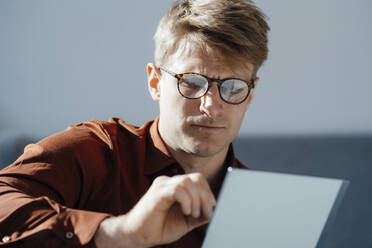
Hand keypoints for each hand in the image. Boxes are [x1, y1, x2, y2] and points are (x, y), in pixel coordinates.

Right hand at [94, 173, 215, 247]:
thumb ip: (199, 215)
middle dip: (205, 196)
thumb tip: (215, 210)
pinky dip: (186, 200)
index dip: (208, 193)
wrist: (136, 235)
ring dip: (196, 200)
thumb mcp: (185, 221)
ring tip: (193, 214)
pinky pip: (177, 189)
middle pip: (196, 178)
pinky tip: (186, 211)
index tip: (209, 210)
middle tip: (204, 213)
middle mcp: (169, 182)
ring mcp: (162, 185)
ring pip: (188, 181)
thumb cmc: (159, 227)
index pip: (198, 180)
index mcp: (176, 186)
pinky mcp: (157, 193)